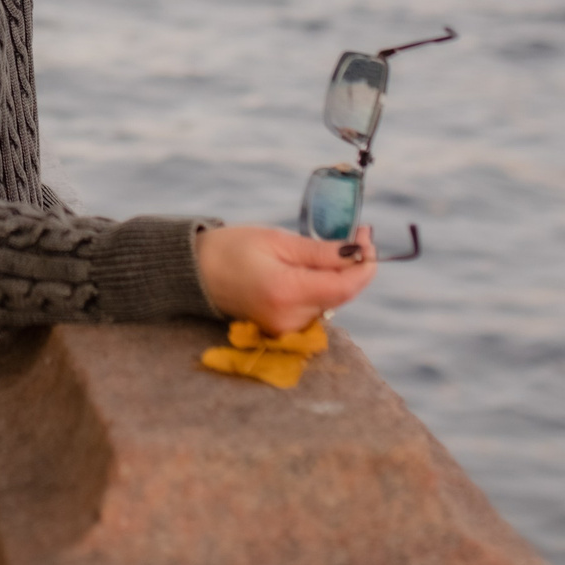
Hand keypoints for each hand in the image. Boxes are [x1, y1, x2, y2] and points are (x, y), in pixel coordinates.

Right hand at [196, 224, 378, 333]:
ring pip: (331, 302)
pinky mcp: (282, 330)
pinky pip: (316, 308)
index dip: (365, 265)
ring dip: (340, 277)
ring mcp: (285, 328)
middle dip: (355, 266)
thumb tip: (358, 252)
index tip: (368, 238)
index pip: (344, 287)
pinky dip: (323, 288)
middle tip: (358, 234)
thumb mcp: (278, 241)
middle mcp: (289, 318)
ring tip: (336, 248)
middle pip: (341, 295)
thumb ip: (321, 252)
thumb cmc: (233, 249)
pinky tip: (317, 268)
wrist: (197, 272)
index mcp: (286, 292)